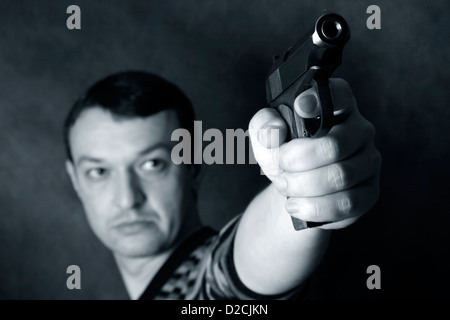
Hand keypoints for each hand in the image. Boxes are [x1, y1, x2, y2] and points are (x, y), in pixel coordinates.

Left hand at [249, 78, 380, 228]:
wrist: (293, 191)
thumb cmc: (285, 156)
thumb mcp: (265, 137)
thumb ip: (264, 125)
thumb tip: (276, 128)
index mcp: (336, 107)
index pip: (339, 95)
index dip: (319, 101)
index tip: (299, 109)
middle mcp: (359, 130)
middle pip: (334, 145)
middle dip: (297, 162)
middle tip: (281, 168)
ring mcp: (368, 162)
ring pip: (340, 176)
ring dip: (303, 186)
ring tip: (286, 188)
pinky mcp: (369, 192)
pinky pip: (347, 203)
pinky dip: (316, 207)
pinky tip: (299, 205)